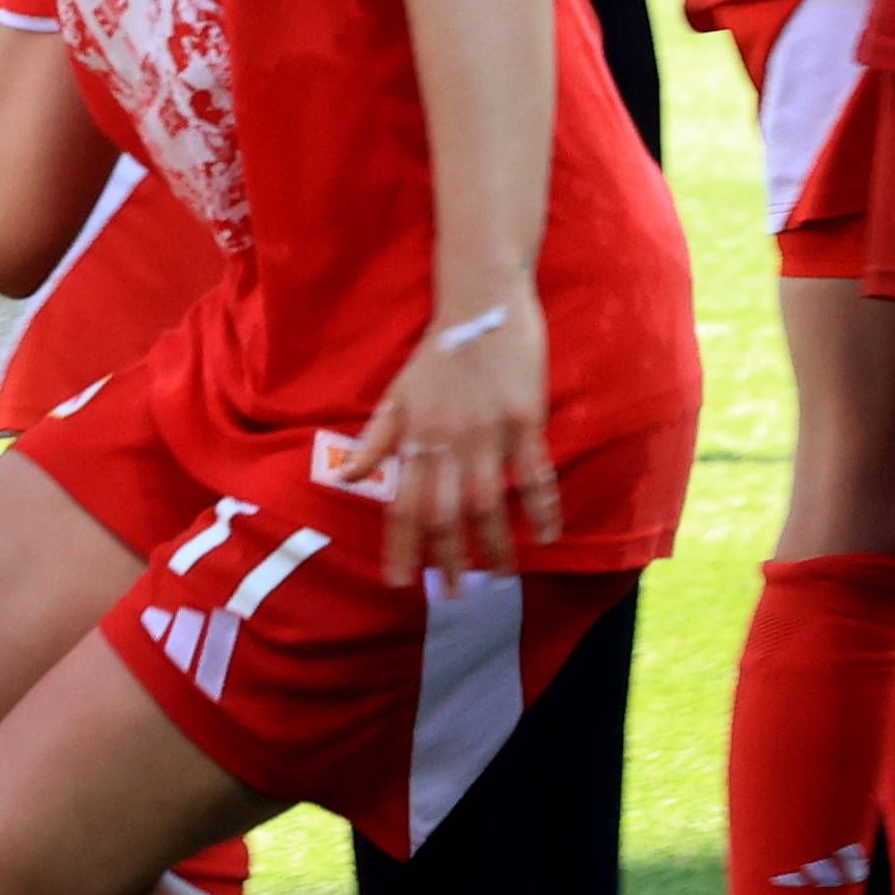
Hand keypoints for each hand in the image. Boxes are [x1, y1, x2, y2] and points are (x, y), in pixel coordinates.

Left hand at [358, 296, 555, 584]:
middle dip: (447, 557)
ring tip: (498, 577)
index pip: (403, 502)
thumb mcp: (397, 394)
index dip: (400, 544)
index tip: (398, 582)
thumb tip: (346, 477)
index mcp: (416, 436)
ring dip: (493, 543)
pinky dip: (541, 506)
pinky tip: (547, 537)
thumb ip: (376, 440)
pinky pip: (535, 472)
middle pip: (445, 511)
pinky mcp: (525, 419)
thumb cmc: (437, 352)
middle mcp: (449, 440)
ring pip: (488, 500)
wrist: (480, 301)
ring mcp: (489, 431)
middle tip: (453, 594)